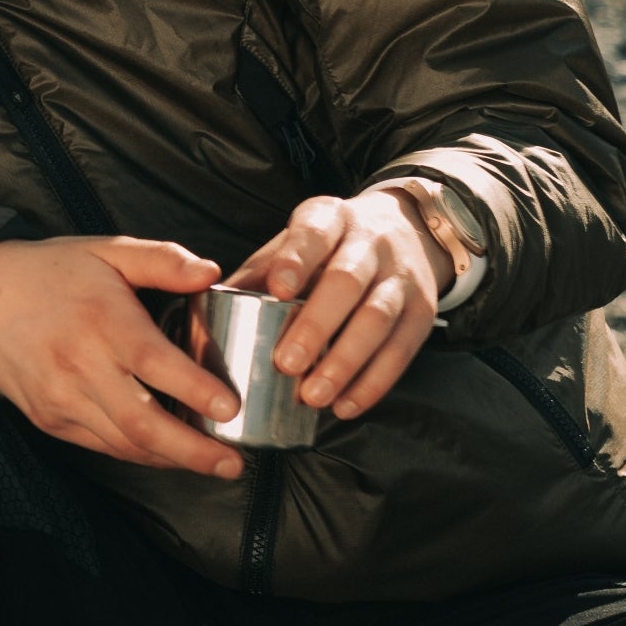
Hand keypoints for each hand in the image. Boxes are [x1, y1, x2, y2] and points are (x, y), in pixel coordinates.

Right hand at [0, 236, 243, 477]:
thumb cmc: (51, 272)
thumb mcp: (107, 250)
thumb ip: (162, 259)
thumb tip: (211, 272)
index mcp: (101, 320)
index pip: (154, 362)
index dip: (195, 390)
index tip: (231, 408)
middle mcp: (79, 365)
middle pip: (141, 422)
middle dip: (192, 450)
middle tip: (233, 464)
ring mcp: (60, 398)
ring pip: (123, 443)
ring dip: (170, 458)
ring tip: (211, 464)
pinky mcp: (48, 418)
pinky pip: (101, 445)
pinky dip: (138, 453)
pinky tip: (166, 451)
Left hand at [225, 187, 449, 419]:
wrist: (407, 231)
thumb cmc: (328, 249)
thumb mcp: (293, 246)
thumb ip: (255, 275)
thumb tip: (201, 311)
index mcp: (329, 219)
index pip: (313, 233)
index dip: (296, 261)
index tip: (276, 290)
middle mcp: (370, 242)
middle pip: (347, 280)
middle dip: (317, 324)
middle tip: (286, 364)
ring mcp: (402, 276)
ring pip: (377, 318)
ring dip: (345, 362)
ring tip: (313, 396)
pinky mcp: (424, 311)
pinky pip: (402, 350)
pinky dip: (374, 382)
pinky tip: (346, 406)